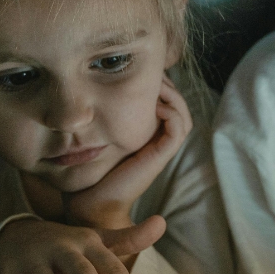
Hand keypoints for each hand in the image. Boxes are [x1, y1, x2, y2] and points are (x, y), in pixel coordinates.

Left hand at [65, 75, 192, 229]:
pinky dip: (171, 112)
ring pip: (183, 115)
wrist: (91, 203)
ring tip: (157, 85)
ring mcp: (162, 148)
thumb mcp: (100, 135)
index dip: (161, 84)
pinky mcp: (160, 156)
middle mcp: (159, 140)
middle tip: (152, 73)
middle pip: (179, 105)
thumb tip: (96, 88)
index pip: (168, 103)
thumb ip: (106, 116)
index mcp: (149, 135)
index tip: (144, 71)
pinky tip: (154, 106)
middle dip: (168, 85)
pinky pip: (178, 128)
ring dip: (173, 96)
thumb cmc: (91, 170)